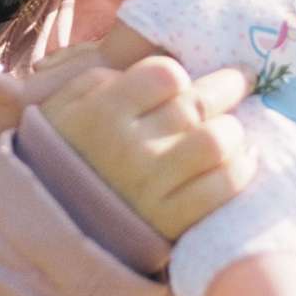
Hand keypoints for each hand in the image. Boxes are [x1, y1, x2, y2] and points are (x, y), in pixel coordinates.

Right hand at [42, 56, 256, 239]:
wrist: (54, 223)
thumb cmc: (63, 153)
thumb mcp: (67, 104)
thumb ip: (106, 79)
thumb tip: (156, 76)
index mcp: (103, 112)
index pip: (165, 75)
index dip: (182, 73)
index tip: (190, 77)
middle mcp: (130, 147)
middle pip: (197, 104)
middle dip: (227, 87)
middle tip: (239, 80)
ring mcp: (153, 187)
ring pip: (216, 142)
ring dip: (232, 130)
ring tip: (232, 126)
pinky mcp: (171, 221)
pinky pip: (223, 188)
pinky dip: (241, 168)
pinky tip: (241, 158)